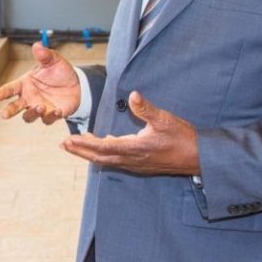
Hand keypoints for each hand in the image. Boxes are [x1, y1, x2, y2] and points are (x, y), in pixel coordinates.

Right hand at [0, 42, 80, 123]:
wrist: (76, 83)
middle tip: (4, 114)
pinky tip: (56, 110)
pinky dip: (51, 116)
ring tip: (39, 106)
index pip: (10, 89)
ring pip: (29, 116)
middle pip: (15, 107)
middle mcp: (29, 98)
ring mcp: (39, 108)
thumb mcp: (53, 60)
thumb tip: (38, 45)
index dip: (2, 93)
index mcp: (25, 84)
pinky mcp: (51, 115)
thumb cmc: (59, 72)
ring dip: (32, 113)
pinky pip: (48, 119)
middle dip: (9, 111)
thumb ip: (44, 55)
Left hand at [60, 91, 198, 173]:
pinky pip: (116, 161)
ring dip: (90, 154)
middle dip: (80, 151)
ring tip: (76, 146)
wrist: (198, 158)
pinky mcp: (141, 165)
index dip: (84, 145)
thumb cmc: (183, 138)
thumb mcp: (166, 120)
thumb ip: (147, 109)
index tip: (69, 141)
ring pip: (107, 160)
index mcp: (136, 149)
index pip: (103, 148)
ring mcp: (136, 164)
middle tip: (64, 145)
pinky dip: (104, 155)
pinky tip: (101, 147)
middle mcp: (133, 160)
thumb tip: (133, 95)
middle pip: (100, 157)